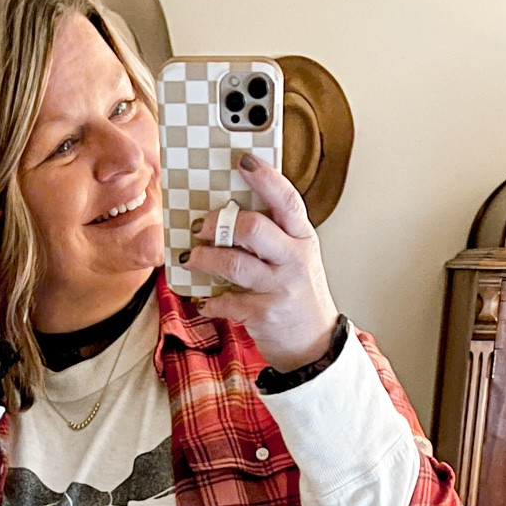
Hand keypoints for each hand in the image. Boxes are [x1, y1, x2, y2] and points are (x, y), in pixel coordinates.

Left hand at [185, 155, 338, 371]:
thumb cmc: (298, 294)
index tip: (243, 160)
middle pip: (253, 228)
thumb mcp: (295, 258)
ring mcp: (280, 287)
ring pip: (233, 264)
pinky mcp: (264, 313)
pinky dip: (210, 299)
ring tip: (191, 258)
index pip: (286, 199)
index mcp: (302, 238)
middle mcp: (294, 260)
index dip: (265, 178)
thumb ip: (271, 235)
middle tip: (200, 225)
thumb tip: (226, 214)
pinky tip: (205, 298)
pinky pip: (227, 300)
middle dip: (219, 223)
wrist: (314, 344)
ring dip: (204, 259)